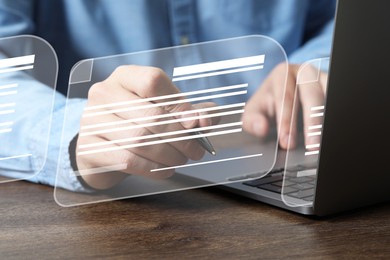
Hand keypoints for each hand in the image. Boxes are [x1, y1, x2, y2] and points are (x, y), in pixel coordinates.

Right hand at [75, 65, 215, 188]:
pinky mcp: (87, 147)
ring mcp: (91, 120)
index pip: (153, 81)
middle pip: (150, 115)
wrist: (103, 147)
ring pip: (139, 139)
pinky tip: (165, 170)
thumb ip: (190, 112)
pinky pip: (126, 159)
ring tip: (182, 160)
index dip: (179, 104)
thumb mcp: (164, 111)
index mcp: (124, 76)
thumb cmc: (139, 123)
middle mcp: (104, 93)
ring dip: (169, 154)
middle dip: (181, 137)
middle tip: (196, 151)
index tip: (195, 123)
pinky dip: (152, 168)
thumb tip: (206, 119)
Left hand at [242, 63, 327, 148]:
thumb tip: (261, 128)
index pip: (285, 98)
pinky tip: (325, 131)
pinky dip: (329, 114)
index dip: (286, 121)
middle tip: (310, 146)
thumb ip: (251, 120)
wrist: (283, 90)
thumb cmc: (268, 101)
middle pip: (311, 95)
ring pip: (326, 95)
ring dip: (323, 119)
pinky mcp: (330, 85)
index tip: (286, 142)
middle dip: (310, 122)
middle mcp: (304, 72)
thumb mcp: (255, 109)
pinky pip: (331, 96)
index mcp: (282, 74)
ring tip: (321, 141)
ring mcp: (321, 77)